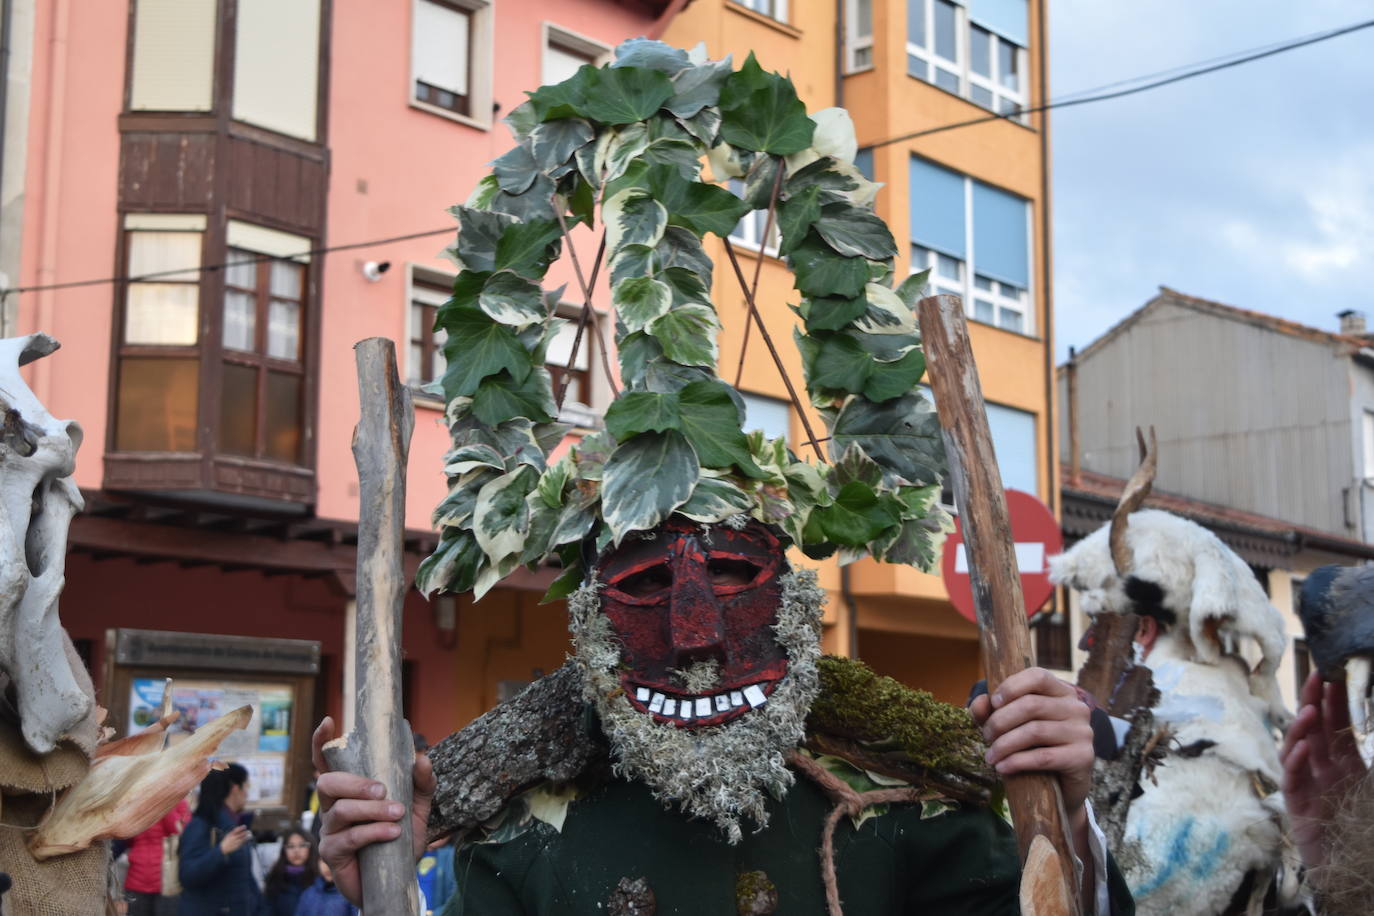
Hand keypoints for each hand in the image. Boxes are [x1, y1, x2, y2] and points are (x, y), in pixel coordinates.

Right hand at [219, 825, 249, 854]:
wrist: (222, 849)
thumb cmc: (226, 841)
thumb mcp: (228, 835)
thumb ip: (233, 832)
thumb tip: (240, 828)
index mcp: (231, 834)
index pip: (237, 830)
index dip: (242, 828)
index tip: (245, 826)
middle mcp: (233, 838)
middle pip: (242, 834)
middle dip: (247, 832)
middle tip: (249, 831)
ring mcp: (235, 842)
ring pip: (244, 838)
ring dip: (248, 836)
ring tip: (250, 835)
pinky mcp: (237, 846)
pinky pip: (243, 842)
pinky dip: (246, 840)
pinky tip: (248, 838)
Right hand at [311, 716, 435, 905]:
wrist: (396, 881)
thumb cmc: (400, 840)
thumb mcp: (417, 810)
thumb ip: (422, 784)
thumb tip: (421, 758)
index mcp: (349, 791)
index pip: (327, 763)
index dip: (322, 742)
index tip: (328, 720)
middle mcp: (333, 807)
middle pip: (328, 782)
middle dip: (356, 782)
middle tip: (383, 789)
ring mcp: (329, 830)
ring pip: (340, 810)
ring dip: (372, 810)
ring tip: (397, 814)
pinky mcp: (332, 853)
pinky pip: (348, 837)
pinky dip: (373, 832)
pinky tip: (393, 833)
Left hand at [969, 667, 1095, 816]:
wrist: (1062, 785)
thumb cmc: (1034, 747)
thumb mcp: (1011, 725)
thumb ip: (992, 711)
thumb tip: (979, 702)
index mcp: (1062, 692)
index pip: (1038, 676)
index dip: (1012, 686)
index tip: (993, 703)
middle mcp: (1077, 708)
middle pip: (1031, 705)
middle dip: (1000, 721)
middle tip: (986, 736)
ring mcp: (1083, 732)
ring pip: (1035, 731)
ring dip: (1004, 744)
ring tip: (990, 756)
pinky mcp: (1083, 757)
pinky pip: (1044, 757)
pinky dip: (1017, 762)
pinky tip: (1002, 767)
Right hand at [1281, 672, 1367, 870]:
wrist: (1355, 872)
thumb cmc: (1366, 832)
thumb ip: (1372, 765)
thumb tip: (1367, 736)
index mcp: (1345, 767)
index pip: (1336, 727)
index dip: (1333, 703)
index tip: (1331, 677)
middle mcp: (1324, 772)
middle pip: (1314, 731)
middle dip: (1312, 703)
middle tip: (1313, 678)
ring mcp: (1309, 787)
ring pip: (1298, 750)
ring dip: (1301, 729)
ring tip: (1308, 711)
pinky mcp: (1298, 806)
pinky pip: (1293, 779)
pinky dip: (1295, 762)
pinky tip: (1301, 748)